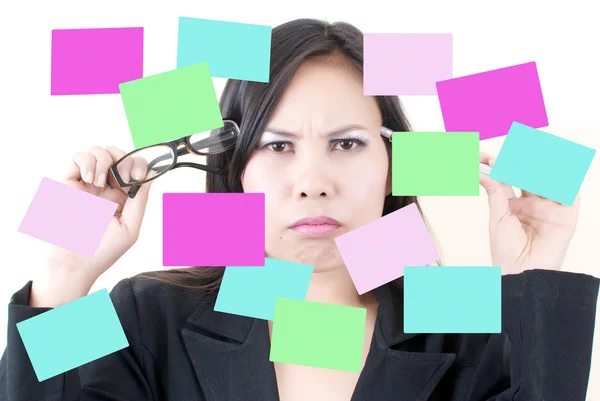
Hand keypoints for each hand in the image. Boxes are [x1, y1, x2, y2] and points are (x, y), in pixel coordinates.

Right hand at [44, 146, 153, 282]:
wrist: (73, 264)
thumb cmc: (102, 251)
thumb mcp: (130, 227)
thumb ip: (140, 200)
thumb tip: (149, 176)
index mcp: (122, 197)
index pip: (134, 168)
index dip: (139, 165)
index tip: (138, 175)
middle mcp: (105, 187)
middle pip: (117, 154)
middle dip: (123, 158)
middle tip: (122, 177)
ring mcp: (87, 184)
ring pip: (98, 151)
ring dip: (105, 160)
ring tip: (101, 182)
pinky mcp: (68, 183)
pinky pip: (77, 157)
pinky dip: (87, 162)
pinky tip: (91, 179)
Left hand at [479, 152, 579, 274]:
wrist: (521, 271)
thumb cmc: (506, 250)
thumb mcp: (498, 216)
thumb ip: (495, 190)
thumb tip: (482, 170)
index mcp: (514, 204)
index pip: (508, 177)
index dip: (497, 164)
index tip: (481, 156)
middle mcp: (533, 202)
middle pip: (529, 173)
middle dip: (518, 160)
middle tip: (505, 154)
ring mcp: (550, 207)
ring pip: (549, 178)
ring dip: (537, 166)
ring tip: (521, 162)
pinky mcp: (566, 214)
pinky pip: (568, 191)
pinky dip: (560, 179)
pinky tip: (544, 173)